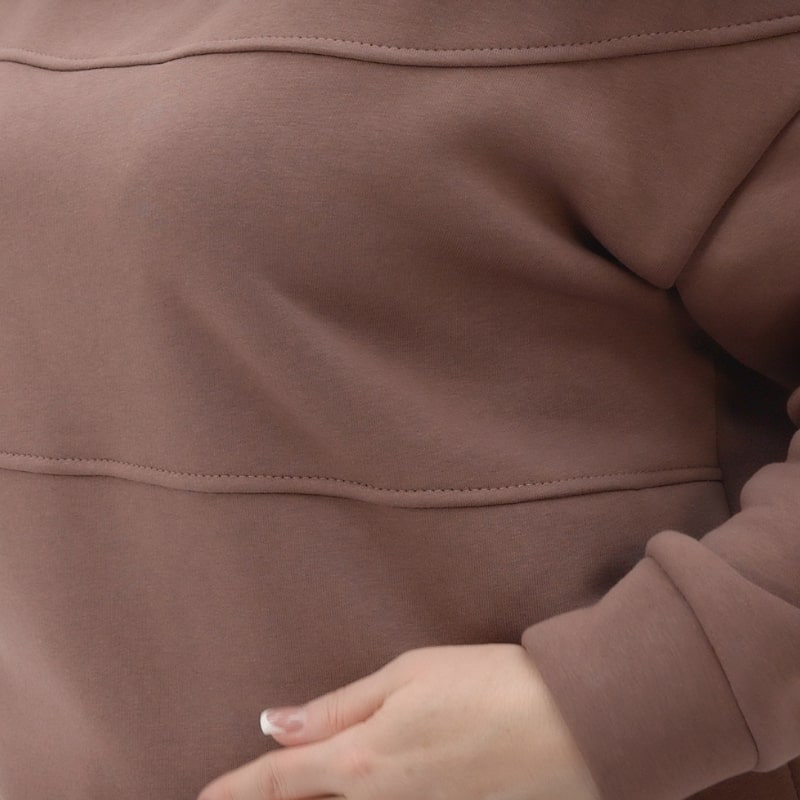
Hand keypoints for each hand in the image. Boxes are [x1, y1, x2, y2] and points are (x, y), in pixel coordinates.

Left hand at [196, 643, 601, 799]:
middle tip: (235, 798)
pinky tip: (354, 795)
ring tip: (292, 793)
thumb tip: (275, 723)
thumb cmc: (487, 684)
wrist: (573, 725)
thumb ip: (338, 707)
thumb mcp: (408, 675)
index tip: (201, 799)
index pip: (278, 782)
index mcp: (363, 760)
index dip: (233, 791)